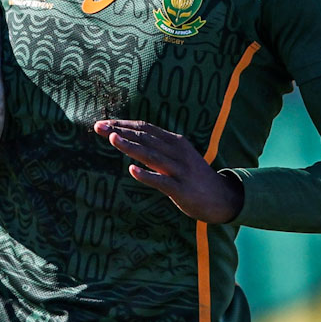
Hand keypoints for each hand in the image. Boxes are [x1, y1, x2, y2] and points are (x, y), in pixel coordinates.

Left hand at [95, 119, 242, 223]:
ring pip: (151, 156)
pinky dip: (147, 175)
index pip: (145, 128)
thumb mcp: (178, 155)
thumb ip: (158, 146)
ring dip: (131, 147)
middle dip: (120, 131)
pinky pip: (161, 181)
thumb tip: (133, 137)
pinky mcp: (181, 189)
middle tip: (99, 127)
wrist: (221, 198)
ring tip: (113, 140)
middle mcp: (177, 152)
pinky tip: (132, 171)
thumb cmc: (193, 176)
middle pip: (145, 138)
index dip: (124, 124)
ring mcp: (179, 170)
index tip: (103, 123)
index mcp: (175, 141)